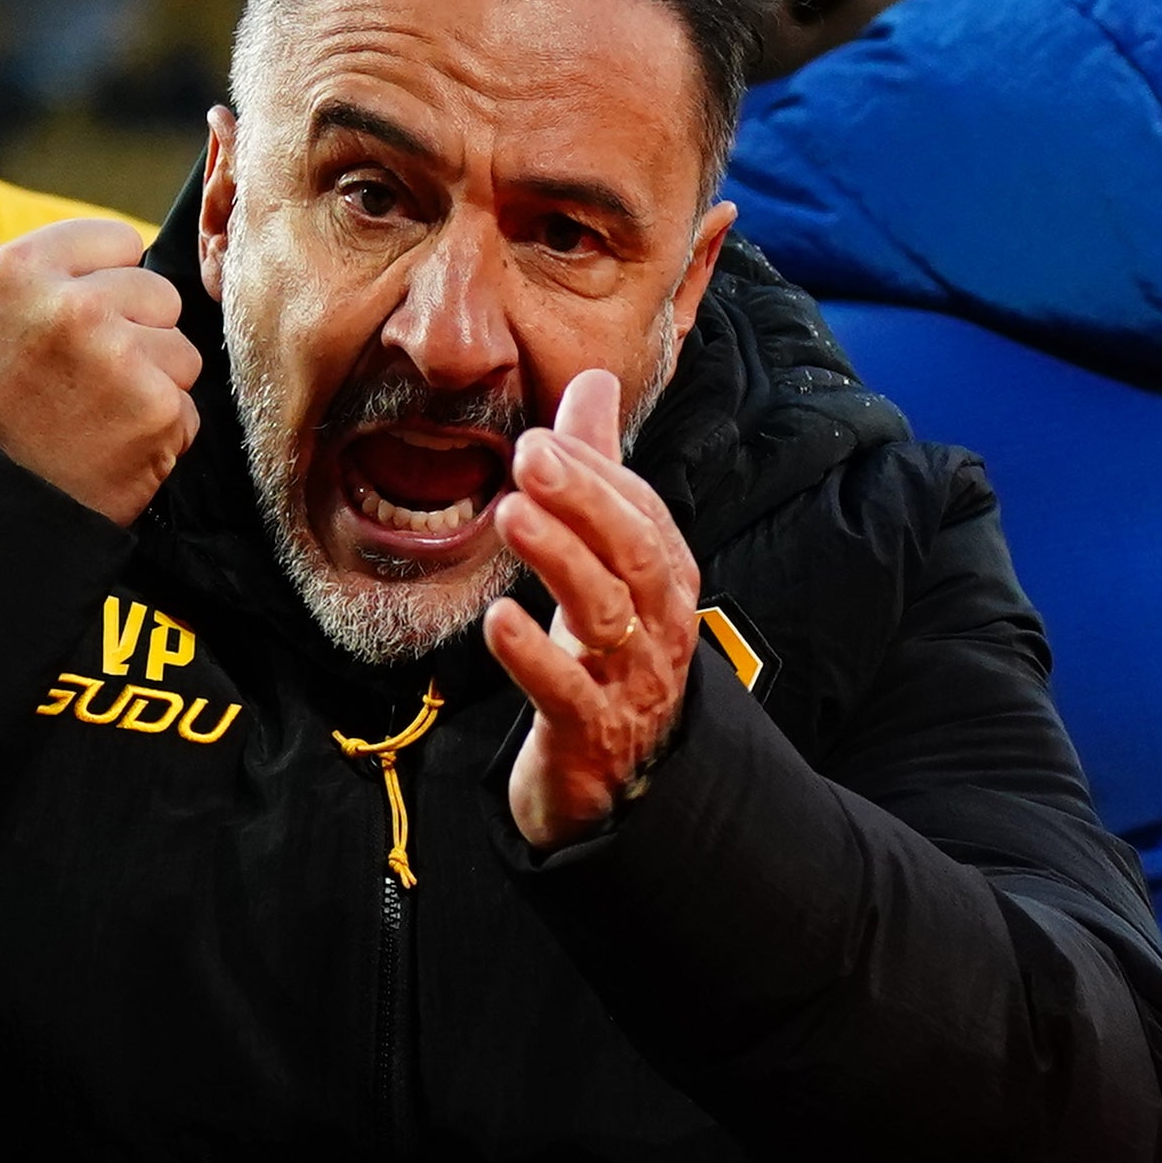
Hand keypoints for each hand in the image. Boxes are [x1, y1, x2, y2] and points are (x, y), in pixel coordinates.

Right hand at [0, 218, 199, 524]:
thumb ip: (61, 275)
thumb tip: (139, 257)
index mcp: (20, 269)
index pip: (119, 241)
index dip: (105, 284)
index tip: (76, 323)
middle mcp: (72, 306)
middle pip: (160, 296)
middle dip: (136, 335)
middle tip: (82, 379)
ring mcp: (118, 359)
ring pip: (182, 353)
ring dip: (153, 385)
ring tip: (94, 414)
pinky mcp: (156, 413)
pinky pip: (187, 409)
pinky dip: (159, 435)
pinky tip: (110, 447)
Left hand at [487, 369, 701, 850]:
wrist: (614, 782)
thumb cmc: (606, 656)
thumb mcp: (605, 561)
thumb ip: (598, 475)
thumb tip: (591, 380)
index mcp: (663, 578)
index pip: (640, 514)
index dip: (596, 475)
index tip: (542, 438)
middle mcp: (657, 626)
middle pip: (635, 555)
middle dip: (586, 502)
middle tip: (530, 457)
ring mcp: (629, 681)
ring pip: (606, 615)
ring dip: (559, 560)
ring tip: (510, 515)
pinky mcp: (590, 733)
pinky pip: (568, 692)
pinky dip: (534, 656)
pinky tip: (498, 622)